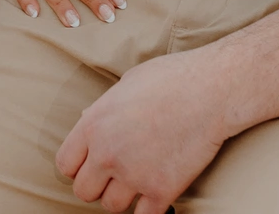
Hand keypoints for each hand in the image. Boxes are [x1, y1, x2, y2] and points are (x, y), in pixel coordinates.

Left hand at [56, 49, 230, 213]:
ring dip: (123, 198)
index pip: (65, 164)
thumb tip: (91, 124)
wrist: (212, 89)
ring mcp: (134, 174)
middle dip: (98, 185)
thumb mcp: (126, 84)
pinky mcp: (162, 190)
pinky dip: (149, 210)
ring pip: (111, 207)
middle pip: (84, 192)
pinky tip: (156, 195)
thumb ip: (104, 111)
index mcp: (94, 124)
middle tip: (116, 175)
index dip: (78, 166)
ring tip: (138, 181)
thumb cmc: (172, 78)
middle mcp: (107, 153)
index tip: (92, 164)